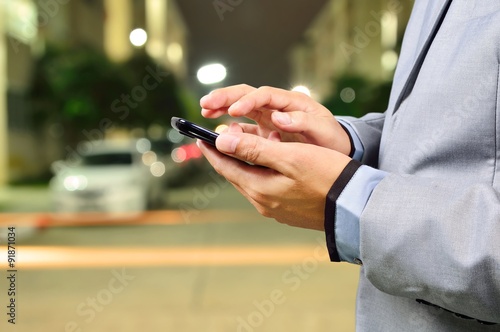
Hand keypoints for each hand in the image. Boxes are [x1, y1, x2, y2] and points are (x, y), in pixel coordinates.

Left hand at [197, 130, 351, 230]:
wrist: (355, 206)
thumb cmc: (326, 177)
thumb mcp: (289, 157)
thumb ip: (254, 149)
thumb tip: (222, 142)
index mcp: (259, 189)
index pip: (225, 167)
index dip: (212, 150)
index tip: (199, 136)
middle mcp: (263, 203)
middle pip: (236, 174)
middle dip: (228, 154)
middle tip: (222, 137)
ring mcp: (276, 210)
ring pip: (252, 180)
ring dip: (248, 162)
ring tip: (253, 143)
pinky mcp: (289, 211)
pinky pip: (267, 188)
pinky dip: (264, 172)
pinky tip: (275, 163)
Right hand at [200, 84, 351, 154]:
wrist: (336, 151)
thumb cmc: (331, 139)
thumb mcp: (322, 130)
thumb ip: (302, 122)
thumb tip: (278, 118)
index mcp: (290, 102)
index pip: (263, 95)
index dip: (247, 101)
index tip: (233, 111)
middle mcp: (276, 107)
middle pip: (246, 95)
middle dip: (225, 97)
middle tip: (206, 104)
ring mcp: (268, 119)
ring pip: (240, 108)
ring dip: (222, 108)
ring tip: (205, 111)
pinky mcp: (265, 133)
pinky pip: (244, 128)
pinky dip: (230, 128)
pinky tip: (220, 134)